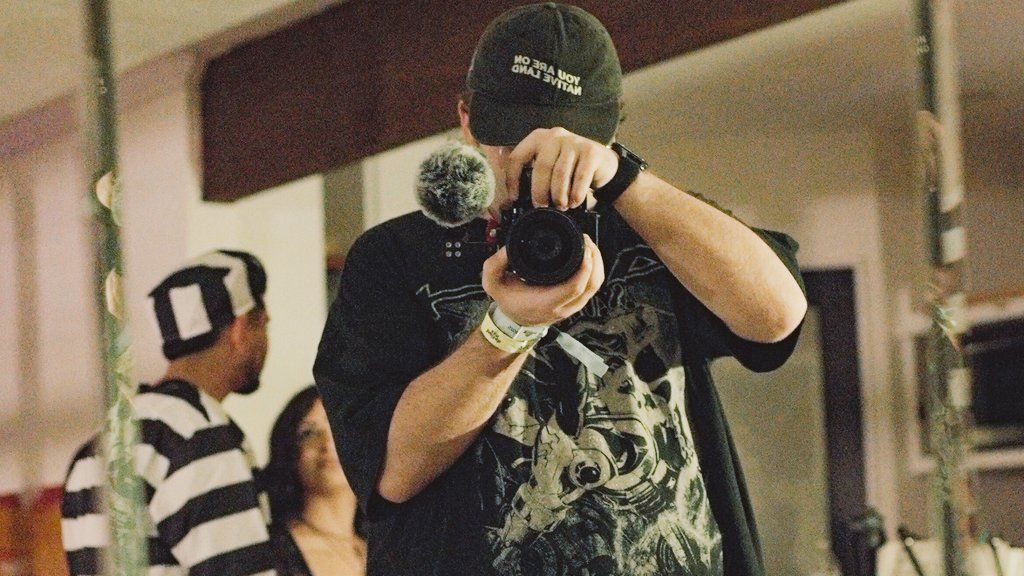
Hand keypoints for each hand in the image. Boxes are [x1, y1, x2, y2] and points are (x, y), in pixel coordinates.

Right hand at [481, 234, 604, 326]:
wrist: (514, 323)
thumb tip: (507, 249)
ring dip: (596, 264)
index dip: (585, 267)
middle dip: (594, 259)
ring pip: (595, 285)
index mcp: (547, 303)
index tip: (583, 247)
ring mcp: (572, 306)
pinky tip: (587, 256)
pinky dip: (594, 270)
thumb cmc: (508, 302)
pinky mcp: (576, 303)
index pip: (576, 287)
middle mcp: (564, 307)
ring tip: (587, 245)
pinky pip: (592, 287)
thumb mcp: (493, 284)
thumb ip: (494, 265)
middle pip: (592, 284)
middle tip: (585, 240)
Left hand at [504, 128, 618, 210]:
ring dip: (559, 195)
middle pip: (541, 167)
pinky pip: (580, 177)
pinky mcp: (591, 151)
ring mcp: (574, 142)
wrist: (603, 164)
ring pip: (560, 173)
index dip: (513, 180)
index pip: (517, 157)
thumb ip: (532, 178)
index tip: (515, 198)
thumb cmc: (570, 168)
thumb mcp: (549, 168)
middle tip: (541, 207)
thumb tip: (511, 202)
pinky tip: (574, 202)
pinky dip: (576, 194)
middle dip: (540, 192)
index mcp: (538, 138)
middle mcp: (555, 136)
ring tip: (560, 206)